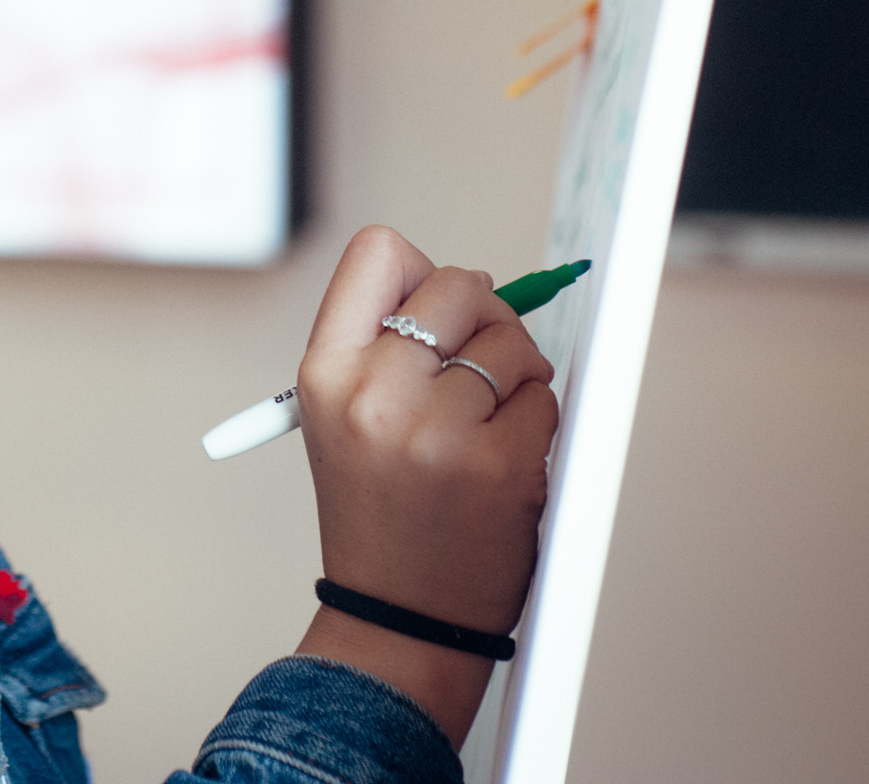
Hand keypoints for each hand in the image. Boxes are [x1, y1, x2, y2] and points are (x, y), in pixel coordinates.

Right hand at [290, 226, 559, 744]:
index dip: (418, 270)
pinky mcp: (501, 465)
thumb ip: (387, 343)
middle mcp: (375, 392)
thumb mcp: (342, 415)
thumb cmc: (381, 508)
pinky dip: (537, 419)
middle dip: (483, 315)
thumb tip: (475, 285)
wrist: (398, 616)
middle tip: (475, 365)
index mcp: (324, 372)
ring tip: (484, 425)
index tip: (433, 309)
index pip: (377, 252)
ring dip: (515, 373)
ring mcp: (439, 430)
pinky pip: (543, 396)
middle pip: (459, 283)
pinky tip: (503, 458)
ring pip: (512, 341)